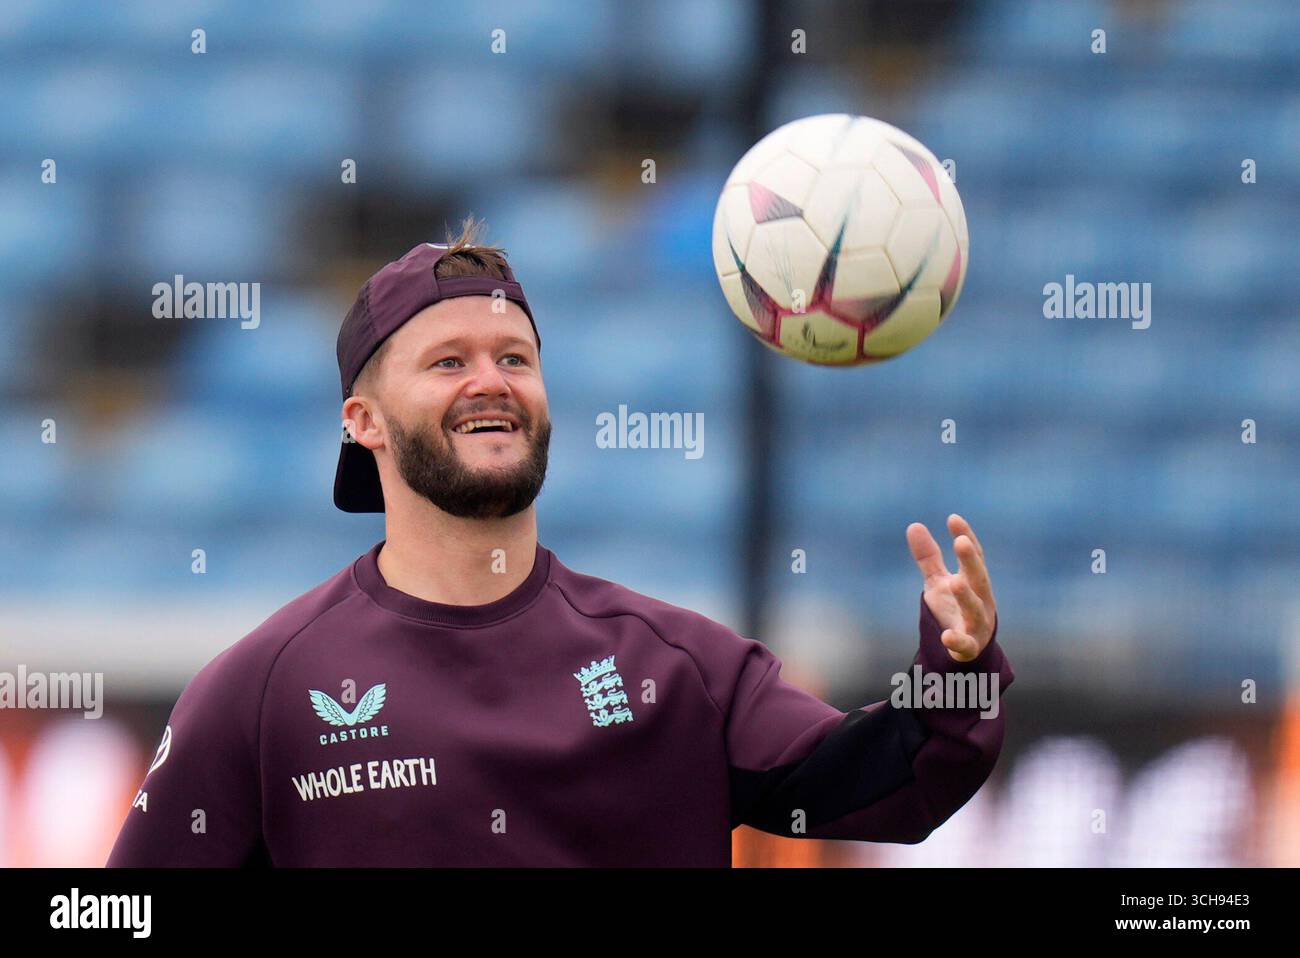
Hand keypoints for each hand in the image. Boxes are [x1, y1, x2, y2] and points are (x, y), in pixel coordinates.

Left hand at [907, 514, 997, 661]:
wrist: (967, 649)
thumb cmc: (954, 609)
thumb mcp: (938, 582)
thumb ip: (929, 557)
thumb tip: (913, 524)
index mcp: (974, 581)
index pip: (974, 556)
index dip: (966, 537)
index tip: (953, 518)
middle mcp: (981, 600)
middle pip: (978, 578)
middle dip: (971, 561)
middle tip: (961, 542)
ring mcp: (977, 624)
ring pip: (974, 610)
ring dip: (967, 596)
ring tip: (955, 583)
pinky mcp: (969, 647)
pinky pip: (965, 644)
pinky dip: (957, 641)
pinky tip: (946, 636)